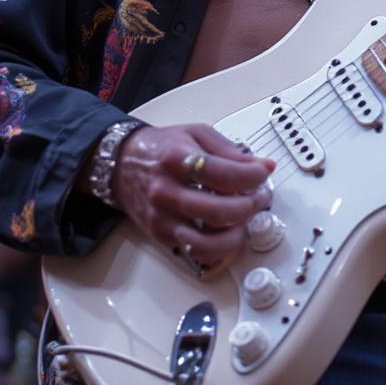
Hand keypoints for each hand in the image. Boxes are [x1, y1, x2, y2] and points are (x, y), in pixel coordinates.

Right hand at [112, 123, 274, 271]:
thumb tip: (260, 166)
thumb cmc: (161, 148)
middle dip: (250, 207)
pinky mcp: (161, 236)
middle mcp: (167, 191)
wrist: (122, 163)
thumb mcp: (196, 134)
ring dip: (237, 235)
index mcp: (178, 159)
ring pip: (207, 242)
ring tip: (246, 222)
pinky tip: (228, 233)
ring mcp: (163, 217)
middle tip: (260, 198)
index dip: (253, 175)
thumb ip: (229, 151)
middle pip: (219, 211)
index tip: (264, 172)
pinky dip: (219, 249)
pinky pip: (196, 252)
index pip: (225, 174)